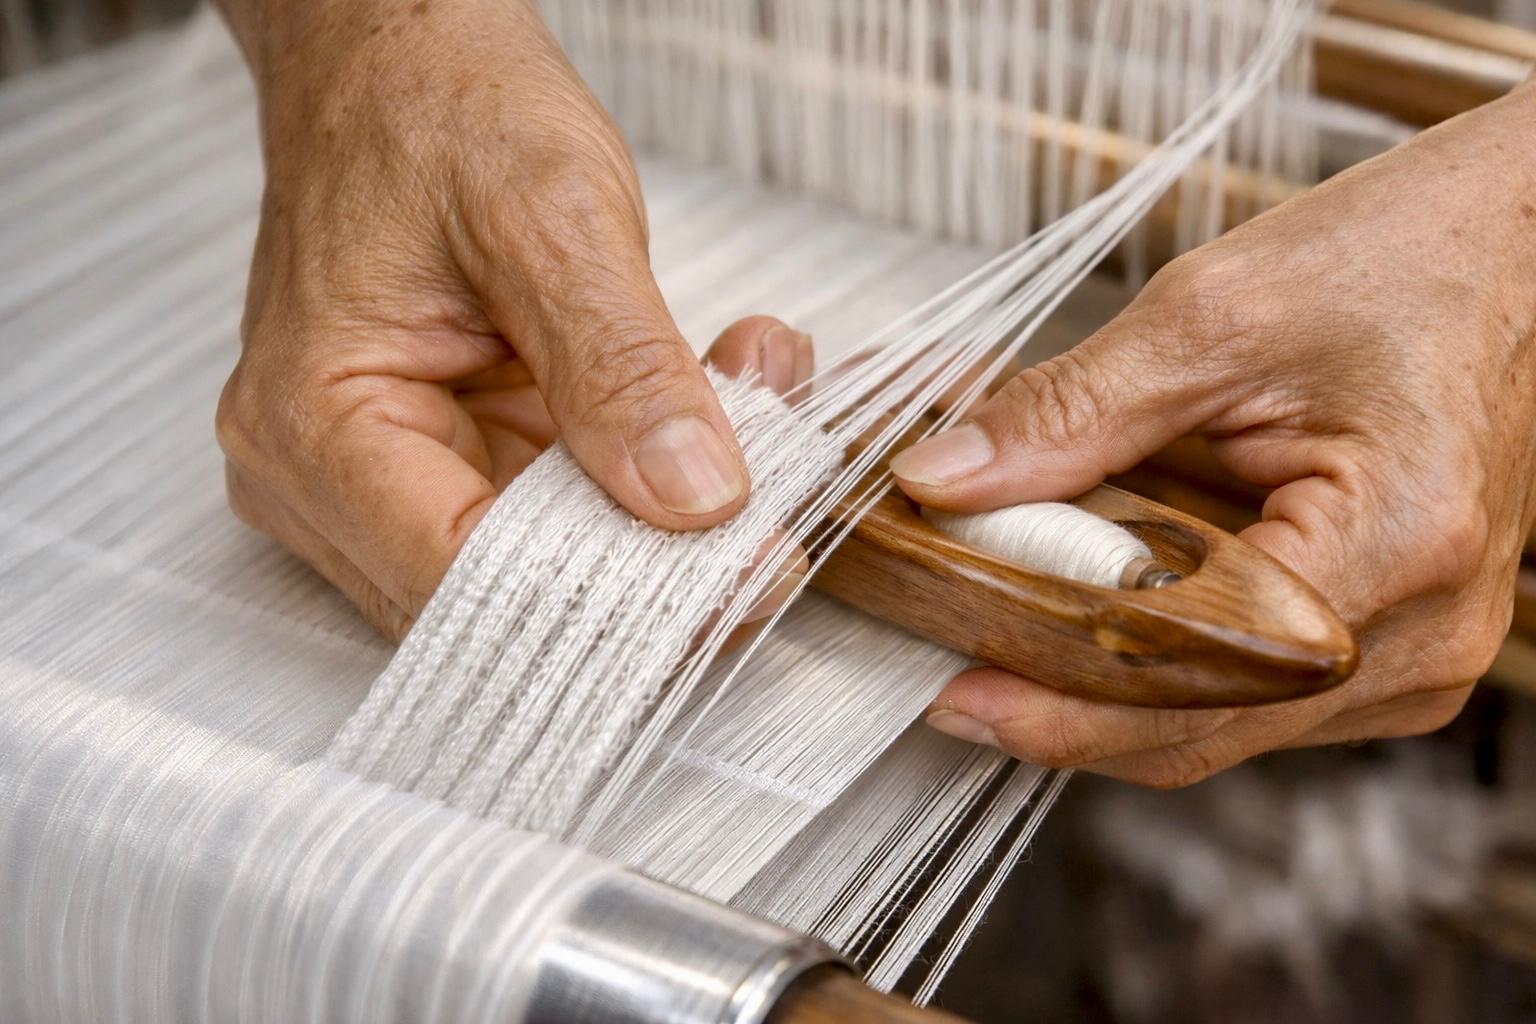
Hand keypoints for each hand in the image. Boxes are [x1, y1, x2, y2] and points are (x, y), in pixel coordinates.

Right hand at [212, 0, 812, 638]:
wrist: (402, 59)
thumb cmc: (434, 105)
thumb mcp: (549, 216)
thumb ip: (622, 365)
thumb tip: (693, 500)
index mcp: (315, 427)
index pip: (463, 584)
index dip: (614, 599)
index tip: (744, 568)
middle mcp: (332, 479)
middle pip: (510, 600)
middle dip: (662, 559)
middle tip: (780, 507)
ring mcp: (395, 479)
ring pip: (558, 566)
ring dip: (675, 509)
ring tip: (759, 406)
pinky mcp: (460, 460)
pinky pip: (571, 511)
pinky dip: (657, 467)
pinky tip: (724, 394)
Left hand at [892, 82, 1535, 786]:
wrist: (1516, 247)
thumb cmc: (1402, 259)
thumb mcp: (1211, 316)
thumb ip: (1068, 412)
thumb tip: (942, 480)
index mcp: (1397, 540)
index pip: (1200, 674)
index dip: (1060, 696)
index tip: (953, 683)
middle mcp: (1422, 630)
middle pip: (1199, 725)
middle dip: (1057, 699)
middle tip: (940, 665)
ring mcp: (1413, 651)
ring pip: (1215, 721)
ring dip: (1096, 680)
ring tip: (995, 623)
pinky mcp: (1385, 642)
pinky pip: (1246, 691)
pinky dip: (1152, 657)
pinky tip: (1081, 608)